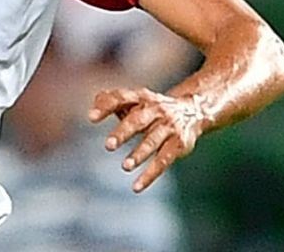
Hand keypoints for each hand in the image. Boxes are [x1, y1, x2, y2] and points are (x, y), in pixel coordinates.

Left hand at [89, 86, 207, 191]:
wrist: (192, 111)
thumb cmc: (150, 108)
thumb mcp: (133, 101)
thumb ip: (110, 102)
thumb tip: (92, 110)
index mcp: (140, 97)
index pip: (121, 98)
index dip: (106, 106)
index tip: (91, 118)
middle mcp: (155, 109)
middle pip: (138, 120)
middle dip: (123, 132)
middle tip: (108, 145)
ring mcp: (168, 127)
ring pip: (152, 141)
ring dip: (139, 154)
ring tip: (125, 166)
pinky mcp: (179, 144)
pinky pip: (164, 160)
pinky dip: (150, 175)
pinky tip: (136, 187)